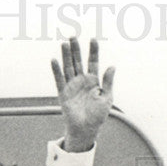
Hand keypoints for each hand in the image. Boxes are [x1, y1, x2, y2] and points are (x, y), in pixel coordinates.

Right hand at [50, 37, 114, 151]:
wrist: (87, 129)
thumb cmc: (98, 115)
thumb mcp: (107, 98)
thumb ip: (108, 82)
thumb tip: (112, 66)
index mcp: (93, 81)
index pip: (93, 62)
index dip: (93, 51)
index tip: (93, 39)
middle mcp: (81, 81)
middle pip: (78, 61)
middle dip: (76, 49)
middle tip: (73, 36)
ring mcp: (72, 86)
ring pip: (68, 67)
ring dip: (66, 56)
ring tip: (64, 44)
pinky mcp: (63, 93)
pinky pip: (59, 80)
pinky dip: (56, 71)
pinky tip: (54, 60)